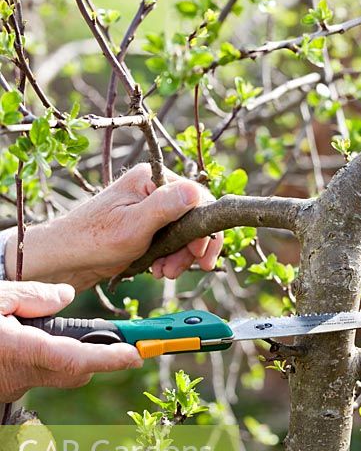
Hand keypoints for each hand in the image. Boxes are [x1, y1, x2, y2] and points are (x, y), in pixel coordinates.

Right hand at [0, 281, 141, 402]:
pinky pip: (36, 374)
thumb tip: (67, 296)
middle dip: (94, 353)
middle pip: (75, 371)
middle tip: (107, 333)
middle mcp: (20, 376)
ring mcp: (13, 387)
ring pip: (55, 373)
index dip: (110, 359)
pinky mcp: (7, 390)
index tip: (136, 354)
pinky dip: (39, 357)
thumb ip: (32, 296)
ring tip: (34, 325)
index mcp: (20, 351)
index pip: (75, 360)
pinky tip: (18, 341)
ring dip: (61, 352)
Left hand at [5, 164, 222, 290]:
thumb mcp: (133, 226)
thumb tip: (196, 191)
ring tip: (164, 272)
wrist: (66, 260)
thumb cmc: (93, 241)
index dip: (204, 228)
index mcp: (150, 178)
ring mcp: (149, 207)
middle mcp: (152, 188)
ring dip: (180, 256)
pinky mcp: (146, 224)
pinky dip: (170, 256)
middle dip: (190, 247)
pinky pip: (171, 239)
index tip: (201, 255)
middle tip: (178, 269)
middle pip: (193, 216)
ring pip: (184, 232)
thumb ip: (165, 207)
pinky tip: (158, 268)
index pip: (197, 197)